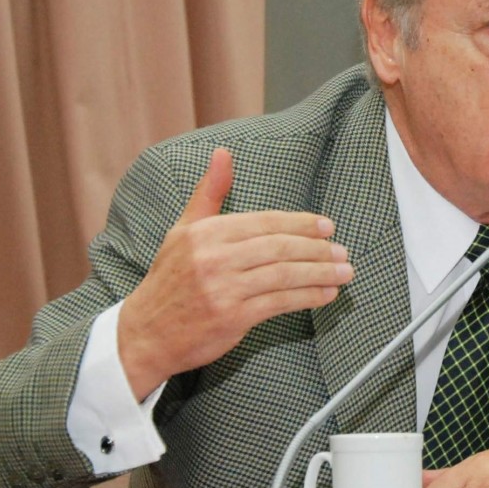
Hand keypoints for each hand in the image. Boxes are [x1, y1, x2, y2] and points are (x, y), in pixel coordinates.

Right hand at [118, 148, 353, 398]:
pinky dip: (307, 297)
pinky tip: (325, 294)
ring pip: (284, 274)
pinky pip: (280, 302)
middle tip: (342, 251)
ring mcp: (224, 288)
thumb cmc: (170, 280)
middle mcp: (214, 257)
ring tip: (343, 272)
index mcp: (205, 232)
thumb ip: (210, 193)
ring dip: (320, 273)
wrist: (145, 334)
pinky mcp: (232, 317)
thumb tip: (223, 153)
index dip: (301, 224)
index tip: (327, 227)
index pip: (265, 222)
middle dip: (317, 248)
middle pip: (279, 247)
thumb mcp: (183, 230)